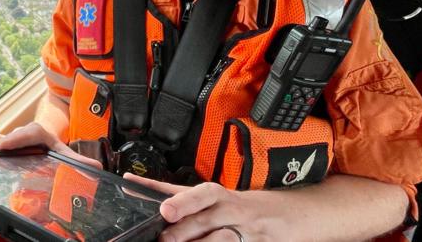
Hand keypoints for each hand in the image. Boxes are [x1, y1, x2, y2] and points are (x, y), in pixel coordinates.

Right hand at [0, 122, 101, 169]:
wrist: (43, 134)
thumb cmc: (51, 144)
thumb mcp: (64, 152)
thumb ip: (79, 161)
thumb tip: (98, 168)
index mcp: (38, 133)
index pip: (27, 133)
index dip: (15, 139)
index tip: (5, 145)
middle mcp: (24, 132)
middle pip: (12, 136)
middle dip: (2, 143)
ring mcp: (13, 136)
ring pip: (0, 138)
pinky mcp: (4, 141)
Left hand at [124, 174, 284, 241]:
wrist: (285, 216)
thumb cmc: (239, 206)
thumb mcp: (209, 197)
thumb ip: (176, 193)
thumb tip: (136, 186)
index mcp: (219, 196)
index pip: (201, 194)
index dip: (183, 201)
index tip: (165, 210)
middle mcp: (232, 212)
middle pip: (206, 220)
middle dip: (183, 231)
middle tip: (165, 239)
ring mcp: (246, 233)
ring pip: (221, 240)